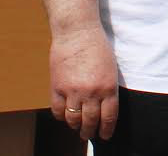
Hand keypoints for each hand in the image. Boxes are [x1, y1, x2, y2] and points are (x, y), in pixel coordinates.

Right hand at [49, 25, 118, 139]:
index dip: (106, 130)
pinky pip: (58, 110)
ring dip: (76, 126)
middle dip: (90, 132)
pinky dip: (61, 116)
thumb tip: (103, 109)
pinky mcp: (57, 86)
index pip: (108, 118)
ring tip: (77, 127)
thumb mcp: (110, 69)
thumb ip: (108, 89)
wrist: (77, 31)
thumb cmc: (97, 46)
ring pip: (73, 120)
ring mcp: (73, 90)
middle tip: (89, 134)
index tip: (105, 135)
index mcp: (108, 87)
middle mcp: (91, 92)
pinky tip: (64, 115)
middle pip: (90, 122)